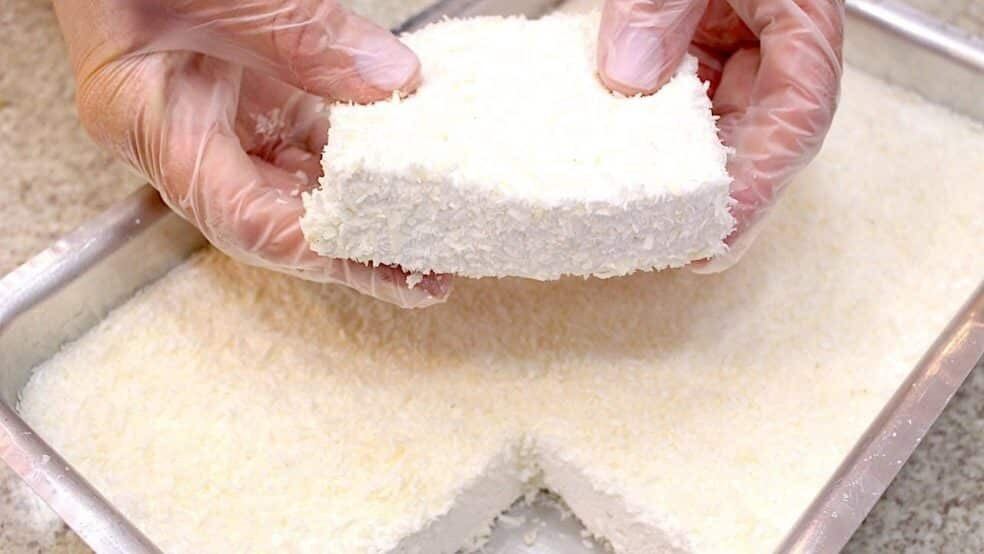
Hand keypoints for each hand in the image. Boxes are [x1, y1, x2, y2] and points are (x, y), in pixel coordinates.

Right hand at [54, 0, 451, 307]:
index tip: (393, 272)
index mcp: (151, 122)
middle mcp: (184, 133)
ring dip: (362, 204)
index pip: (247, 220)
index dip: (326, 254)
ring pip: (300, 180)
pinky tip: (399, 161)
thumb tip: (391, 82)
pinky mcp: (247, 89)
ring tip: (424, 227)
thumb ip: (302, 34)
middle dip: (354, 246)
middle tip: (427, 270)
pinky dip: (356, 150)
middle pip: (279, 216)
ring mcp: (218, 113)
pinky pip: (308, 135)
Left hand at [597, 0, 843, 271]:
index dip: (762, 181)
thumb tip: (626, 79)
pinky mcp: (703, 32)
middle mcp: (778, 36)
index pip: (799, 113)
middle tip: (682, 248)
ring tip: (645, 215)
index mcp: (801, 12)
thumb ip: (662, 5)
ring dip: (684, 165)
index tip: (723, 233)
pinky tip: (622, 150)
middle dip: (723, 194)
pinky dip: (655, 125)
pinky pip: (685, 90)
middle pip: (761, 132)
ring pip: (719, 119)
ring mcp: (740, 36)